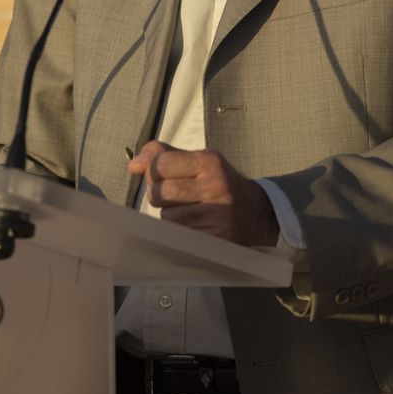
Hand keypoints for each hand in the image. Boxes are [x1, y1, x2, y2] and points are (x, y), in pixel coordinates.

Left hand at [128, 141, 278, 246]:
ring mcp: (217, 214)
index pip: (160, 164)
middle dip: (159, 196)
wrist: (258, 214)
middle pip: (159, 192)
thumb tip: (134, 165)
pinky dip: (181, 231)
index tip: (160, 176)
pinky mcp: (216, 237)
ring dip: (171, 216)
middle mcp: (215, 186)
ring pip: (167, 217)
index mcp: (209, 162)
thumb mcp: (199, 161)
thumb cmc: (220, 184)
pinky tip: (196, 224)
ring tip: (189, 210)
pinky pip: (179, 235)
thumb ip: (164, 156)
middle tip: (173, 196)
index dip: (152, 173)